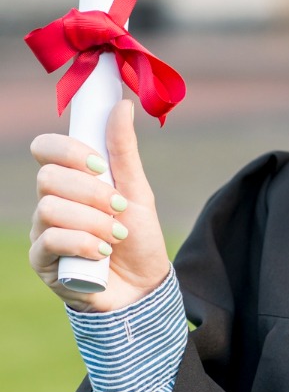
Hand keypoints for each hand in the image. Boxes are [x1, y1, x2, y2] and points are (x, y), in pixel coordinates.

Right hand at [30, 100, 170, 312]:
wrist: (143, 286)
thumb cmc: (139, 238)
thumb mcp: (138, 191)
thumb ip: (123, 151)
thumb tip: (121, 105)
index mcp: (71, 181)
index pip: (46, 149)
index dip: (68, 150)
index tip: (101, 165)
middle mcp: (50, 203)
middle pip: (48, 178)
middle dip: (90, 192)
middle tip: (119, 208)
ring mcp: (42, 232)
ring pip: (48, 209)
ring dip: (92, 220)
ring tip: (116, 235)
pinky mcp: (42, 261)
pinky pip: (49, 240)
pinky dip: (82, 242)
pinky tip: (102, 251)